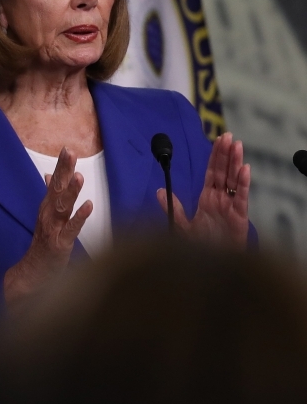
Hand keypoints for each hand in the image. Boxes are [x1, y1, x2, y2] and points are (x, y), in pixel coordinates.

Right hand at [4, 147, 91, 307]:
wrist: (32, 272)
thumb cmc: (42, 244)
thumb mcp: (46, 216)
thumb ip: (50, 195)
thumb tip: (48, 174)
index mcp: (46, 207)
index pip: (54, 182)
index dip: (61, 166)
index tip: (67, 149)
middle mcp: (48, 214)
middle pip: (56, 189)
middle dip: (63, 171)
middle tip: (69, 153)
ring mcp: (53, 229)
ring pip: (62, 207)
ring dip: (71, 191)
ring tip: (78, 176)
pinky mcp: (60, 244)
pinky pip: (71, 229)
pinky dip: (79, 217)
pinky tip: (88, 206)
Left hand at [157, 132, 250, 247]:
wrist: (211, 267)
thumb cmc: (200, 248)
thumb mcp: (181, 225)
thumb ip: (173, 206)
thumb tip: (159, 190)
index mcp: (208, 198)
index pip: (212, 172)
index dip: (215, 157)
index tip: (218, 140)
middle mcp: (220, 199)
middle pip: (224, 172)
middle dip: (226, 154)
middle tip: (228, 135)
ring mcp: (231, 206)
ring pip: (235, 180)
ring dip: (236, 162)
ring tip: (237, 145)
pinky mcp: (239, 217)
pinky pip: (242, 197)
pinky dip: (244, 183)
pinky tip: (245, 169)